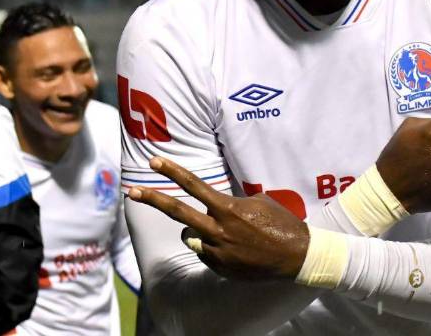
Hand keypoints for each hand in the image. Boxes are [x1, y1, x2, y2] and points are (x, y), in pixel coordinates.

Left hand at [128, 157, 308, 280]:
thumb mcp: (258, 203)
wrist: (296, 256)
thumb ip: (231, 203)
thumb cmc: (281, 223)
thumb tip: (215, 206)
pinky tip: (236, 248)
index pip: (193, 186)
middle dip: (153, 199)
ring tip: (225, 233)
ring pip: (189, 236)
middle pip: (178, 211)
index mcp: (228, 208)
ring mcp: (216, 251)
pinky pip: (205, 253)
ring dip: (198, 231)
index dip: (172, 172)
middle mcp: (217, 229)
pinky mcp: (219, 267)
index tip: (154, 163)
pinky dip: (213, 248)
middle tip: (133, 191)